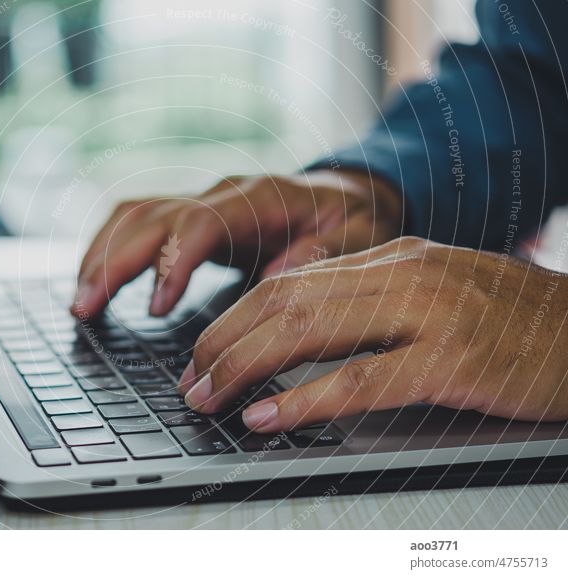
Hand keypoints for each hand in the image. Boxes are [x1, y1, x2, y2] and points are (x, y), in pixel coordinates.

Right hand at [71, 170, 401, 317]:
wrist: (343, 196)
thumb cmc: (348, 220)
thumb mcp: (354, 236)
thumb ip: (319, 253)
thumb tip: (279, 273)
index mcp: (259, 197)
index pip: (200, 222)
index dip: (171, 261)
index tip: (154, 306)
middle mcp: (221, 194)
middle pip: (151, 217)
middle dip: (113, 262)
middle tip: (84, 309)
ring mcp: (201, 201)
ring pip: (134, 215)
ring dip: (100, 256)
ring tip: (79, 302)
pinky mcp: (190, 216)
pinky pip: (137, 222)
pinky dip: (109, 249)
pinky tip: (93, 280)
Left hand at [178, 237, 567, 430]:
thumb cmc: (506, 317)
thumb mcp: (429, 290)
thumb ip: (367, 298)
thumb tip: (297, 322)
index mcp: (389, 258)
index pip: (286, 281)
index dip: (233, 319)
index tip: (203, 352)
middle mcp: (400, 274)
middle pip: (283, 302)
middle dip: (224, 344)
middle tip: (191, 382)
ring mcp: (427, 314)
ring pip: (309, 331)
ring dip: (247, 368)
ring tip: (211, 398)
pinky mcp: (452, 361)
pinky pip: (361, 379)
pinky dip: (306, 399)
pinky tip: (269, 415)